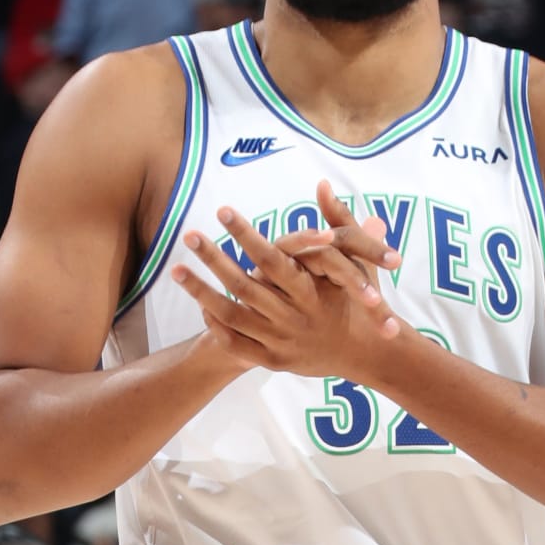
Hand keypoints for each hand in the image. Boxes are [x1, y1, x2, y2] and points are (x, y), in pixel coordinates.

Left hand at [172, 181, 402, 381]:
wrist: (368, 352)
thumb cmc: (361, 299)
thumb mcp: (357, 258)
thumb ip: (338, 220)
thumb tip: (322, 183)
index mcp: (312, 290)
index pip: (271, 258)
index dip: (245, 234)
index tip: (223, 210)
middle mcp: (294, 317)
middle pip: (243, 285)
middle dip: (213, 258)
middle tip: (188, 234)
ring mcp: (282, 341)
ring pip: (232, 315)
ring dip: (201, 292)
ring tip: (175, 269)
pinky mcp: (274, 361)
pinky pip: (236, 345)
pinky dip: (217, 327)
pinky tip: (200, 307)